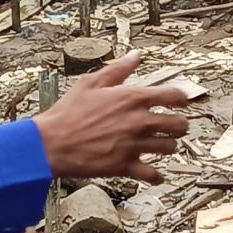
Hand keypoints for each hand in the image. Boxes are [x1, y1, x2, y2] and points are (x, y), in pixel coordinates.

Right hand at [32, 53, 191, 183]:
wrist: (51, 143)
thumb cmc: (67, 113)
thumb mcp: (90, 83)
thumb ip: (117, 69)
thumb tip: (135, 56)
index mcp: (132, 98)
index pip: (173, 96)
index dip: (181, 98)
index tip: (180, 101)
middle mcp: (138, 122)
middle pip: (178, 124)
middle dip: (180, 125)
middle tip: (175, 126)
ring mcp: (134, 145)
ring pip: (169, 148)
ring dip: (169, 147)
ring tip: (163, 146)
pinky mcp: (125, 166)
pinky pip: (152, 174)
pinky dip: (157, 176)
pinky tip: (155, 174)